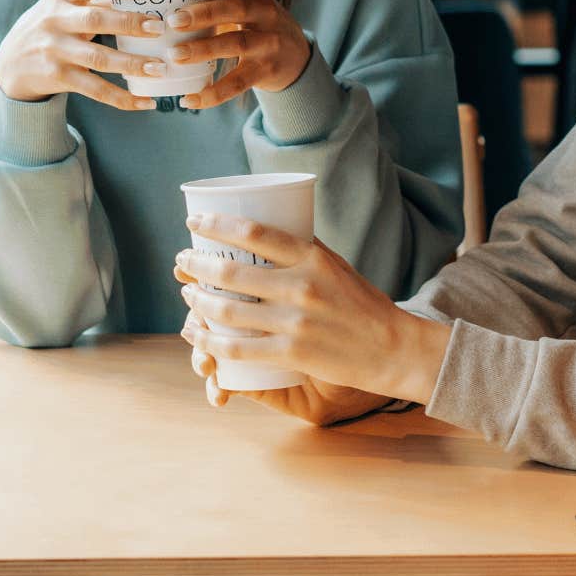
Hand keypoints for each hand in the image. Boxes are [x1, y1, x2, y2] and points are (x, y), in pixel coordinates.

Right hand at [0, 0, 163, 110]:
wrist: (10, 65)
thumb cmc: (50, 27)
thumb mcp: (62, 5)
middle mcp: (55, 20)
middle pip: (95, 20)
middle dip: (130, 23)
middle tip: (160, 28)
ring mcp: (55, 50)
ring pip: (98, 59)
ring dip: (132, 64)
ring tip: (159, 68)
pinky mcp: (59, 77)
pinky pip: (95, 90)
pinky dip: (122, 98)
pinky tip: (146, 101)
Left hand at [165, 0, 311, 109]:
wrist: (296, 57)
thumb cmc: (257, 25)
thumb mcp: (248, 4)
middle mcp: (266, 14)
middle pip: (237, 9)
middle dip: (204, 13)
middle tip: (173, 20)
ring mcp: (269, 43)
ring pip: (236, 44)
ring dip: (204, 49)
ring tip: (175, 55)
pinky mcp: (266, 71)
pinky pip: (238, 83)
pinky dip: (213, 93)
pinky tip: (189, 99)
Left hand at [172, 212, 450, 406]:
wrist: (393, 348)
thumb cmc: (363, 304)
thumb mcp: (336, 266)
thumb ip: (302, 251)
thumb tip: (263, 234)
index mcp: (312, 257)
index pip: (254, 233)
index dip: (216, 225)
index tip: (194, 222)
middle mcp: (301, 286)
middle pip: (231, 272)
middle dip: (196, 264)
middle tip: (182, 261)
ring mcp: (295, 321)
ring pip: (228, 311)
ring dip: (197, 301)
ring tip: (187, 294)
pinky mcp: (292, 353)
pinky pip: (238, 348)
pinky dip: (210, 342)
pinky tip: (197, 335)